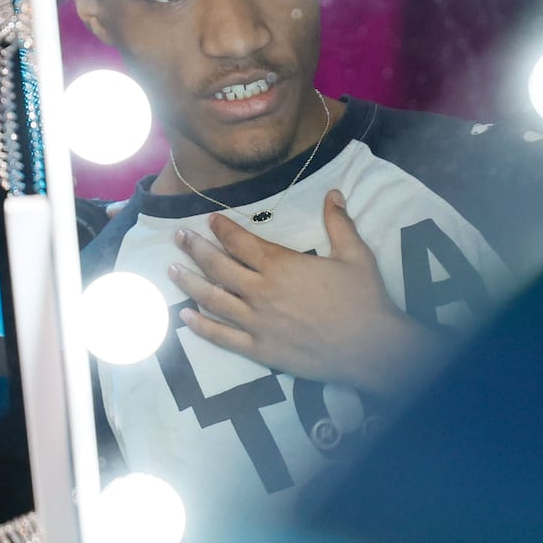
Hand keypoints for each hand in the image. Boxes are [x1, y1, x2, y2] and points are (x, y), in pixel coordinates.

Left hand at [169, 190, 445, 393]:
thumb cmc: (364, 299)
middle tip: (177, 237)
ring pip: (213, 299)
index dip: (222, 228)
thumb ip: (339, 222)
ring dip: (189, 283)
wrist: (371, 347)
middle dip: (194, 248)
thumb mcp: (355, 254)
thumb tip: (334, 193)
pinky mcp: (260, 349)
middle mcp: (261, 291)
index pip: (241, 241)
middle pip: (218, 266)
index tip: (209, 220)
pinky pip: (223, 337)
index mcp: (281, 265)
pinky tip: (186, 317)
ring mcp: (257, 322)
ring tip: (171, 271)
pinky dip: (202, 326)